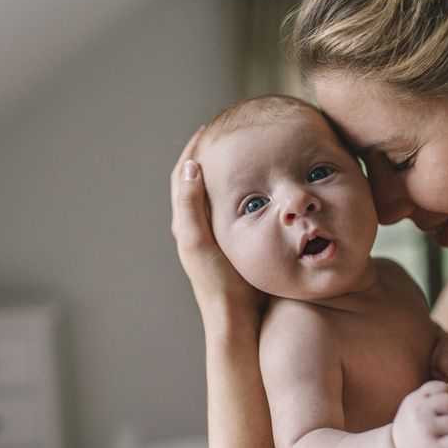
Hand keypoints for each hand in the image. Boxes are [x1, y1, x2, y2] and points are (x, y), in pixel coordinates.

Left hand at [170, 127, 265, 318]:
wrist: (238, 319)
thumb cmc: (218, 283)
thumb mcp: (200, 241)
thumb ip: (191, 206)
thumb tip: (192, 167)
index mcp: (185, 224)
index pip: (184, 176)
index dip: (194, 149)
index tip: (210, 128)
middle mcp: (197, 229)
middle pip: (200, 182)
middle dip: (211, 156)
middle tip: (230, 134)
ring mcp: (217, 238)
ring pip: (220, 195)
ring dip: (228, 173)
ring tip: (247, 153)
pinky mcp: (236, 246)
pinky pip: (238, 210)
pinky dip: (245, 193)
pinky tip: (263, 189)